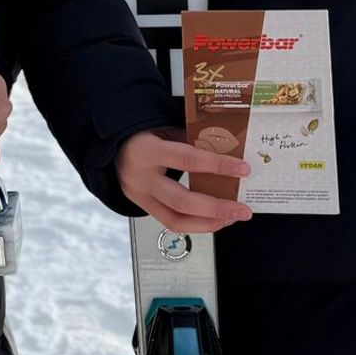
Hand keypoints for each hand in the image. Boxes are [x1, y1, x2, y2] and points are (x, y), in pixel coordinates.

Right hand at [115, 128, 253, 233]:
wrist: (112, 148)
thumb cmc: (143, 136)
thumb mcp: (165, 130)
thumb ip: (191, 141)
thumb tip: (226, 153)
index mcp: (148, 150)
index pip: (188, 159)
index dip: (217, 166)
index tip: (243, 169)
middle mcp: (141, 177)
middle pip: (182, 201)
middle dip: (217, 208)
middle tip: (242, 210)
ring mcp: (139, 196)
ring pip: (175, 220)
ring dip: (209, 223)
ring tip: (231, 218)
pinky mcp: (142, 207)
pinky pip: (170, 223)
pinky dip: (195, 224)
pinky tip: (213, 220)